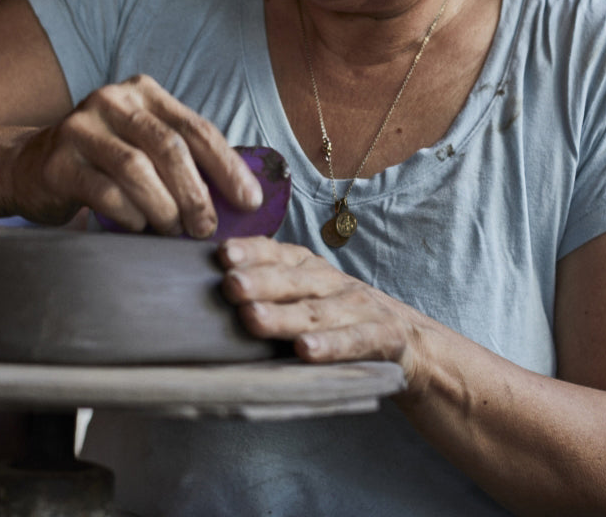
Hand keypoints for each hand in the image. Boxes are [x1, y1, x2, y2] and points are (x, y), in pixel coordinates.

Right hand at [9, 74, 261, 236]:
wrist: (28, 167)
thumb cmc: (103, 163)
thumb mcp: (143, 145)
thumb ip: (184, 159)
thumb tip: (241, 198)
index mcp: (143, 91)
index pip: (196, 128)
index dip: (228, 167)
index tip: (250, 202)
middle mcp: (112, 100)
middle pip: (169, 147)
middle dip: (196, 194)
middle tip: (207, 228)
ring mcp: (81, 128)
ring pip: (137, 169)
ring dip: (164, 208)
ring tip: (175, 232)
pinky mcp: (58, 161)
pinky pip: (105, 192)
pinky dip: (130, 216)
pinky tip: (139, 229)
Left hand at [219, 236, 424, 378]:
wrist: (404, 338)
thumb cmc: (333, 317)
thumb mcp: (303, 295)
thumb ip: (264, 292)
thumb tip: (201, 292)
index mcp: (306, 266)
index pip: (276, 252)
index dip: (251, 251)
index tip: (222, 254)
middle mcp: (329, 281)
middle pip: (291, 281)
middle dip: (259, 282)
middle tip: (230, 286)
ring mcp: (357, 306)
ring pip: (315, 312)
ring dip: (283, 317)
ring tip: (254, 320)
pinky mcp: (382, 335)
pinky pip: (353, 341)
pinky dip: (329, 347)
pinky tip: (306, 352)